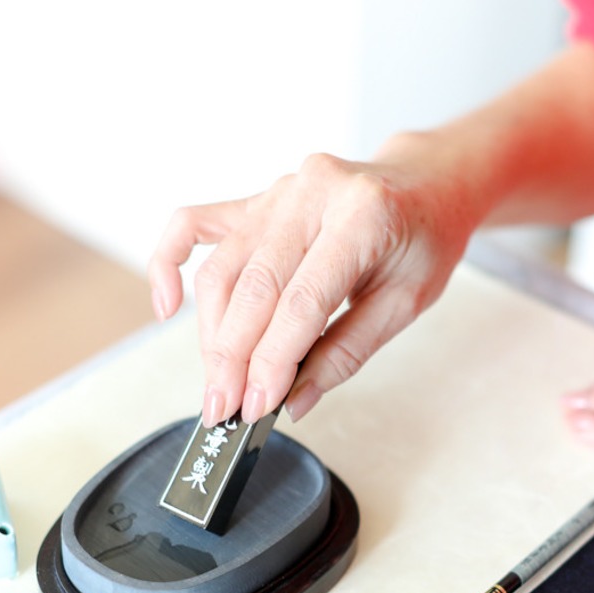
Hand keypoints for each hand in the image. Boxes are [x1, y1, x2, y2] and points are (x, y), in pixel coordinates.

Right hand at [148, 143, 480, 426]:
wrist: (427, 183)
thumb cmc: (424, 239)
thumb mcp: (406, 303)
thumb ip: (347, 352)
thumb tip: (294, 400)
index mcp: (364, 216)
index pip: (302, 300)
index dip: (273, 359)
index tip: (257, 405)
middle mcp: (314, 193)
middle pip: (254, 284)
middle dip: (232, 357)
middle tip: (224, 409)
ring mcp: (280, 191)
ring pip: (222, 266)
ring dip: (210, 332)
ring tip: (215, 382)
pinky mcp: (257, 197)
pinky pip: (195, 223)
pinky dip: (170, 261)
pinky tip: (166, 305)